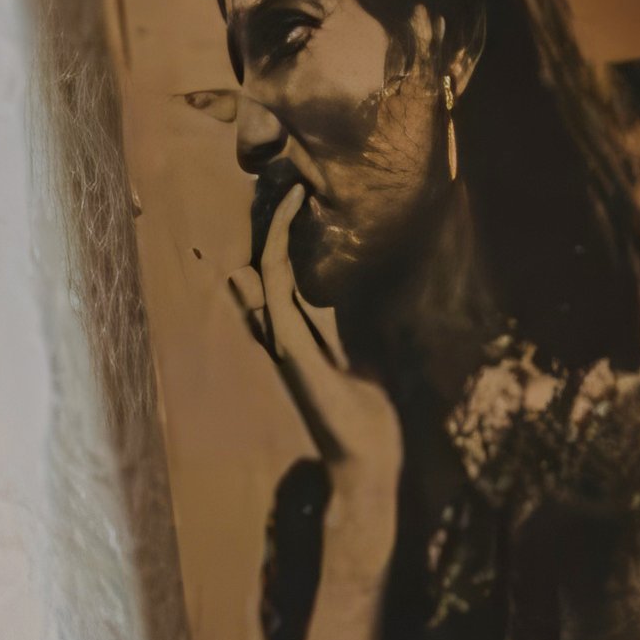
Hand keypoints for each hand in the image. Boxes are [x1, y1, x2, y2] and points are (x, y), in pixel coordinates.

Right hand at [226, 183, 400, 501]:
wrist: (366, 459)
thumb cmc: (372, 419)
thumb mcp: (370, 363)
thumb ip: (358, 334)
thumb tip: (362, 307)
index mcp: (302, 334)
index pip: (285, 275)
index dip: (290, 236)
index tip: (304, 199)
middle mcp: (285, 332)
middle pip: (267, 267)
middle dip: (272, 224)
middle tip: (283, 180)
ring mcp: (284, 339)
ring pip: (267, 272)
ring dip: (274, 229)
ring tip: (285, 190)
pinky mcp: (291, 347)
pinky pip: (276, 292)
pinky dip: (278, 255)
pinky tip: (287, 226)